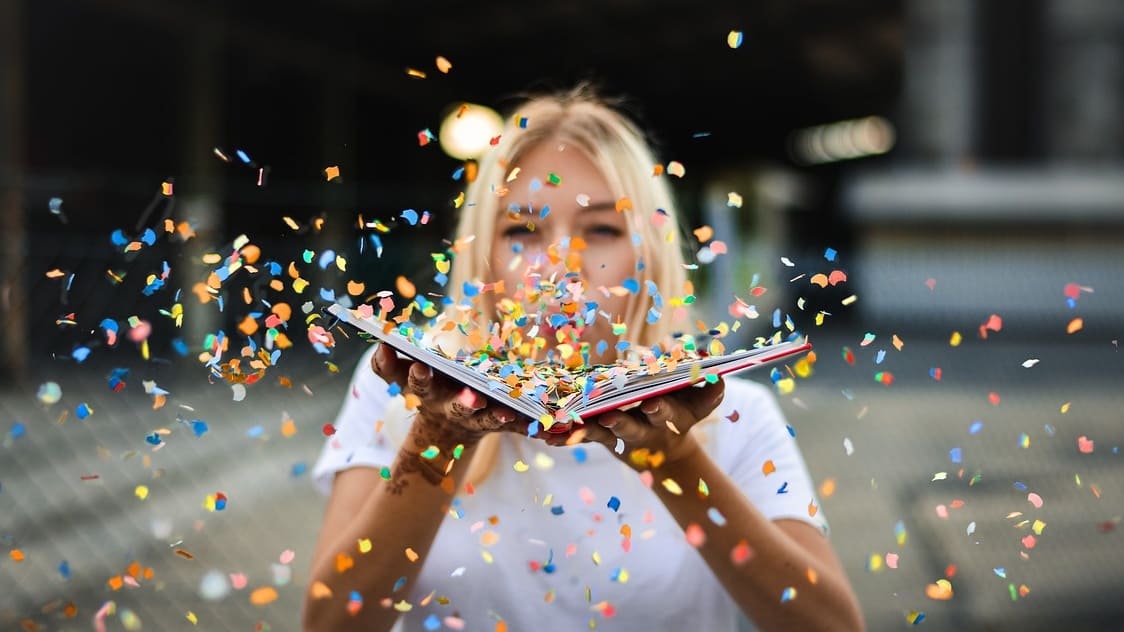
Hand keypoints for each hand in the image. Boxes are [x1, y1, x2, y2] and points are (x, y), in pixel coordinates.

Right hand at [371, 344, 520, 445]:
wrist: (445, 432)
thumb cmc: (426, 389)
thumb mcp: (401, 377)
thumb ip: (386, 363)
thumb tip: (381, 344)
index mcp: (427, 393)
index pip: (418, 384)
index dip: (418, 376)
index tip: (420, 365)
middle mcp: (451, 407)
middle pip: (458, 407)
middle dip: (464, 402)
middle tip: (472, 397)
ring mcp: (476, 419)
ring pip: (487, 420)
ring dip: (497, 417)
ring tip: (507, 413)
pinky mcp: (498, 424)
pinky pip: (517, 426)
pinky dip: (528, 426)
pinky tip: (549, 428)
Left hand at [546, 379, 725, 468]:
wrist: (666, 452)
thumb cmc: (684, 415)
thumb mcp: (701, 405)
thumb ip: (711, 392)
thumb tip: (719, 377)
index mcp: (670, 418)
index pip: (666, 413)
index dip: (661, 409)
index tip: (653, 403)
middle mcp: (644, 430)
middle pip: (632, 427)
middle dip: (623, 423)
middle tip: (610, 416)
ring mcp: (621, 435)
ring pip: (601, 433)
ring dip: (586, 430)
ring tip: (567, 427)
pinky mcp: (601, 436)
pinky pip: (581, 436)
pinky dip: (562, 437)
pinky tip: (546, 436)